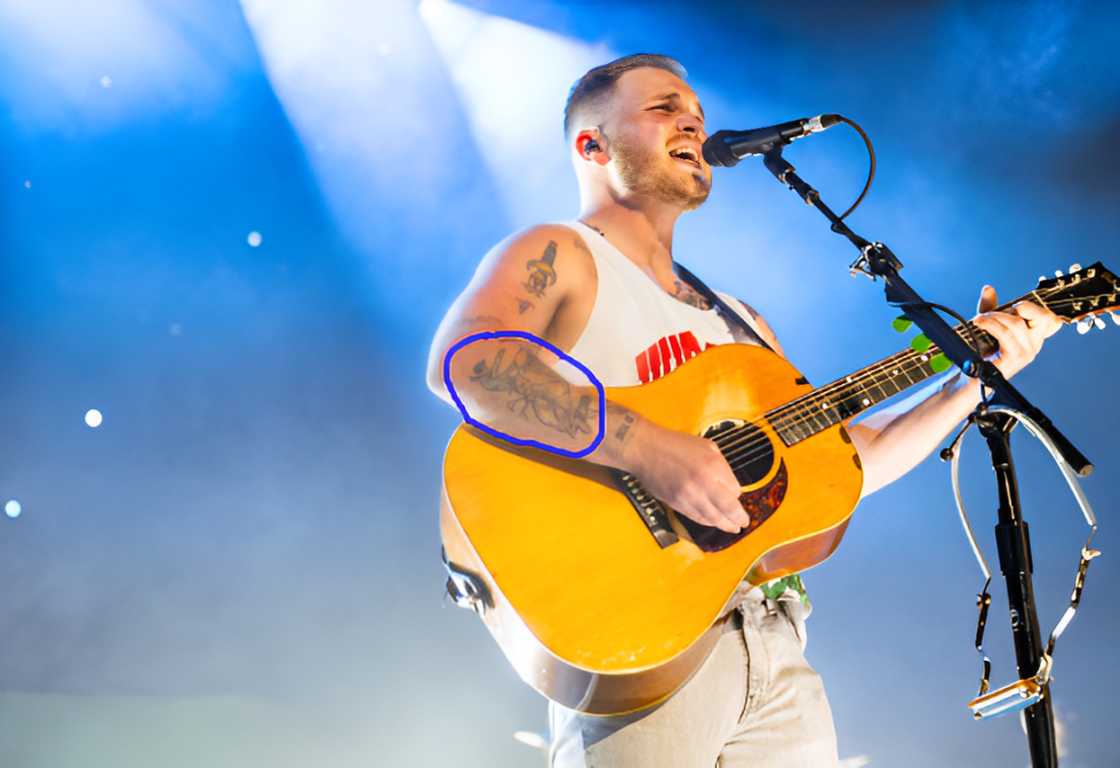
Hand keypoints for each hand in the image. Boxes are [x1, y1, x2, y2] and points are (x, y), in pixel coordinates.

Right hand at [629, 421, 747, 533]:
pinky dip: (707, 522)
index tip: (735, 495)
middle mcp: (704, 483)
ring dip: (724, 525)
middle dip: (738, 518)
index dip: (736, 494)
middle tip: (743, 523)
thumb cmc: (675, 444)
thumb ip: (721, 465)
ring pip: (713, 518)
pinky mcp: (677, 504)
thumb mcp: (706, 446)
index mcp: (714, 465)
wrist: (646, 449)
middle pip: (728, 509)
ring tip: (732, 528)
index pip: (735, 489)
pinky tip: (713, 523)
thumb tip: (729, 485)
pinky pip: (697, 518)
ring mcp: (689, 495)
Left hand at [971, 285, 1062, 378]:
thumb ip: (990, 306)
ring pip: (1017, 323)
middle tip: (999, 311)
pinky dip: (990, 324)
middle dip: (1021, 308)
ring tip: (979, 319)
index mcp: (1033, 336)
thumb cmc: (980, 352)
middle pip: (1044, 317)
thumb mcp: (987, 324)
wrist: (968, 375)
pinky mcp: (1015, 358)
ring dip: (995, 316)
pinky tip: (979, 323)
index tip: (1018, 307)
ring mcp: (1027, 352)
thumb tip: (989, 288)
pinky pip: (1005, 333)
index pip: (1052, 320)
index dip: (1039, 308)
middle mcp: (1034, 344)